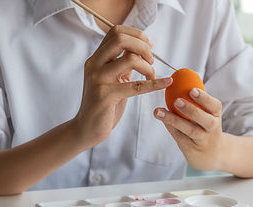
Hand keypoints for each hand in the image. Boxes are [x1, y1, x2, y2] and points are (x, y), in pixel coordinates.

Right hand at [73, 25, 172, 148]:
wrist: (87, 129)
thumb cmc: (104, 104)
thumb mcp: (113, 78)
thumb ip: (122, 63)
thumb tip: (140, 47)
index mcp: (96, 58)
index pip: (116, 32)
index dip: (136, 35)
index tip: (149, 47)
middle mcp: (94, 64)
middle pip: (121, 39)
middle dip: (143, 46)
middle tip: (151, 60)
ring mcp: (98, 79)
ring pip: (130, 59)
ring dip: (148, 66)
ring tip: (152, 76)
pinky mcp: (105, 95)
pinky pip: (135, 86)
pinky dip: (155, 83)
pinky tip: (165, 83)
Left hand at [154, 88, 225, 170]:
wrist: (212, 154)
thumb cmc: (206, 126)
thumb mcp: (208, 113)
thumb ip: (197, 101)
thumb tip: (178, 78)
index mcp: (216, 115)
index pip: (214, 105)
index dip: (204, 98)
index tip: (192, 90)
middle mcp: (211, 128)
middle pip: (204, 120)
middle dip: (191, 110)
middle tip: (177, 100)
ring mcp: (202, 140)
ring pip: (189, 130)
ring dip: (173, 120)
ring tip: (159, 111)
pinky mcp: (191, 148)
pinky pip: (179, 136)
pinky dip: (170, 126)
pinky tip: (161, 118)